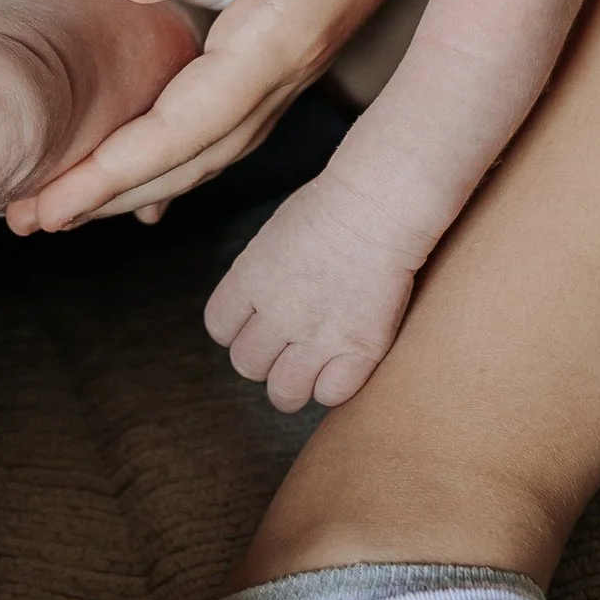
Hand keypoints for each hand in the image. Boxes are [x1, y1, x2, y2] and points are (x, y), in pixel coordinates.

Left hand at [9, 0, 444, 230]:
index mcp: (276, 44)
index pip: (179, 129)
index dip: (108, 169)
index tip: (46, 201)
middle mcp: (286, 70)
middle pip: (189, 157)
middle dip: (109, 195)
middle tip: (33, 221)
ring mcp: (293, 63)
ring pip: (210, 148)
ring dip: (141, 181)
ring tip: (76, 203)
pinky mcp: (292, 45)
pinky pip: (227, 124)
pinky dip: (181, 154)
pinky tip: (156, 166)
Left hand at [203, 173, 418, 409]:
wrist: (378, 206)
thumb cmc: (332, 205)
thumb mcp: (274, 235)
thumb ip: (261, 274)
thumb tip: (261, 301)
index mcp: (250, 279)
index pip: (220, 328)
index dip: (237, 329)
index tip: (257, 322)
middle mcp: (277, 313)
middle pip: (247, 364)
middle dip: (264, 358)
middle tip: (287, 344)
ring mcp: (318, 335)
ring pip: (284, 392)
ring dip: (293, 384)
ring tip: (309, 369)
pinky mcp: (359, 348)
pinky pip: (331, 393)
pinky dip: (334, 386)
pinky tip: (343, 364)